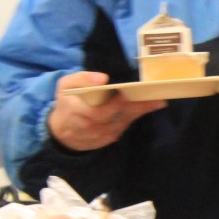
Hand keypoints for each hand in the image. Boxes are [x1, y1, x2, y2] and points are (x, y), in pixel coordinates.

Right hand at [48, 72, 165, 151]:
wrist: (61, 132)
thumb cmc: (67, 102)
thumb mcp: (65, 85)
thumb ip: (82, 79)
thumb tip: (103, 78)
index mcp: (76, 112)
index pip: (99, 110)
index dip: (117, 103)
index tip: (131, 93)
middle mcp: (89, 126)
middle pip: (117, 116)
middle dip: (137, 106)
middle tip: (156, 97)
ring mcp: (99, 135)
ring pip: (123, 122)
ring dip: (140, 112)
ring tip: (157, 101)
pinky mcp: (107, 140)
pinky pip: (123, 128)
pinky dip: (134, 117)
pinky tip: (146, 108)